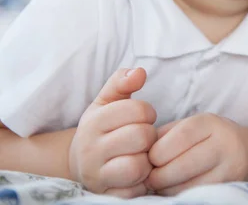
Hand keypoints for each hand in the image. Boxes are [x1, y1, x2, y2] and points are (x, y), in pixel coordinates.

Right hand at [68, 68, 157, 197]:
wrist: (80, 164)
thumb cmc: (102, 128)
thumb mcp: (107, 101)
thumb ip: (122, 82)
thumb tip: (140, 71)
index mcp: (93, 121)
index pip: (137, 110)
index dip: (148, 112)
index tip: (143, 117)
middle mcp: (90, 149)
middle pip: (141, 136)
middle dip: (149, 136)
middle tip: (143, 138)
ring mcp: (96, 175)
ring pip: (137, 166)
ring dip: (146, 161)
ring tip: (141, 155)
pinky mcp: (105, 195)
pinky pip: (134, 191)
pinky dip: (141, 183)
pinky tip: (136, 175)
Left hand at [146, 113, 247, 195]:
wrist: (246, 150)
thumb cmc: (207, 137)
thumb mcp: (189, 126)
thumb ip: (164, 136)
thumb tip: (140, 155)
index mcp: (211, 123)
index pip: (179, 137)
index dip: (157, 152)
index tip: (150, 158)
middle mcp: (225, 144)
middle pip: (182, 165)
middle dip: (158, 174)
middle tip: (151, 175)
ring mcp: (230, 168)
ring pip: (187, 186)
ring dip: (166, 188)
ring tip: (162, 182)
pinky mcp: (229, 186)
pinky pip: (195, 196)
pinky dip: (179, 194)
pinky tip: (176, 188)